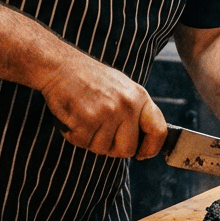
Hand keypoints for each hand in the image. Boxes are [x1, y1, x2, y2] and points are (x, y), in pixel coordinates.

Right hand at [38, 59, 167, 159]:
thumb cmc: (90, 79)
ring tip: (85, 118)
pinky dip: (75, 136)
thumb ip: (135, 112)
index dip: (151, 148)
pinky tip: (73, 118)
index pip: (158, 131)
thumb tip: (143, 142)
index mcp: (139, 96)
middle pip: (128, 149)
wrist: (61, 66)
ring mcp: (108, 112)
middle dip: (113, 148)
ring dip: (91, 140)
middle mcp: (127, 105)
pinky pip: (84, 143)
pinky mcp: (88, 119)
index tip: (142, 154)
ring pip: (103, 149)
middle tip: (100, 133)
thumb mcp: (122, 88)